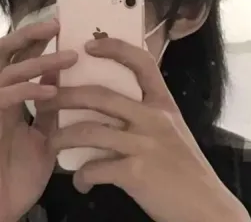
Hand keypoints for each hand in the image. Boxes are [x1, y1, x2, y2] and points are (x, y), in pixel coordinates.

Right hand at [0, 19, 77, 221]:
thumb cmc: (18, 176)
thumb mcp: (44, 136)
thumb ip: (50, 108)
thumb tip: (61, 80)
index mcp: (6, 97)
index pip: (19, 57)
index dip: (38, 40)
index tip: (65, 28)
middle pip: (4, 50)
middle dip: (30, 34)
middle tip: (58, 24)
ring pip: (7, 68)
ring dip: (39, 60)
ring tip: (70, 57)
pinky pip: (3, 96)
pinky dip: (29, 89)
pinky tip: (53, 91)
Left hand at [42, 38, 249, 221]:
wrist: (207, 207)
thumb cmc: (185, 165)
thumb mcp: (172, 129)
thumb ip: (147, 113)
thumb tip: (110, 104)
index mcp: (164, 103)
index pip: (141, 62)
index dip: (115, 48)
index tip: (89, 45)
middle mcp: (154, 118)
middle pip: (101, 96)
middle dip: (66, 96)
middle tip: (44, 99)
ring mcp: (145, 144)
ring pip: (90, 131)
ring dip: (62, 137)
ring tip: (50, 142)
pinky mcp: (136, 173)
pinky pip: (96, 169)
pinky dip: (82, 175)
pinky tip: (79, 181)